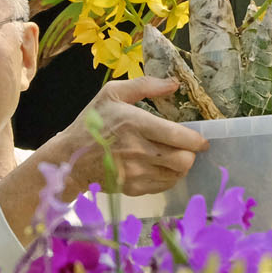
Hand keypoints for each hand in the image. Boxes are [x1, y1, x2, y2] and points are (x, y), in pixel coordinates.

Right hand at [0, 77, 208, 241]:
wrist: (70, 158)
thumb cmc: (92, 123)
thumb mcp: (112, 93)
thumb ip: (145, 85)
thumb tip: (175, 84)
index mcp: (135, 123)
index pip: (179, 137)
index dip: (197, 140)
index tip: (201, 139)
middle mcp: (138, 150)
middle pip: (183, 160)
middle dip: (191, 154)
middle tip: (186, 148)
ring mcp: (136, 172)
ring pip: (177, 175)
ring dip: (181, 166)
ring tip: (173, 156)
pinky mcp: (134, 188)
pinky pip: (164, 185)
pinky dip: (168, 177)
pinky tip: (160, 167)